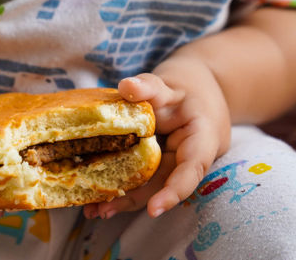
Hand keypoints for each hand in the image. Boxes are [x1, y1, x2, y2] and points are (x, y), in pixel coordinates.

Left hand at [84, 63, 230, 218]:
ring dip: (123, 199)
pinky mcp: (157, 168)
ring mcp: (173, 166)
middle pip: (164, 184)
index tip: (154, 209)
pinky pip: (142, 179)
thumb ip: (150, 86)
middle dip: (134, 201)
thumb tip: (127, 86)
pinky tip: (96, 196)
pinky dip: (121, 186)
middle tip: (101, 211)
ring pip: (151, 186)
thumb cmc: (184, 91)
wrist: (194, 95)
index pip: (192, 169)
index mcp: (203, 139)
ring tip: (92, 210)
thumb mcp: (169, 84)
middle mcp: (188, 159)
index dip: (174, 190)